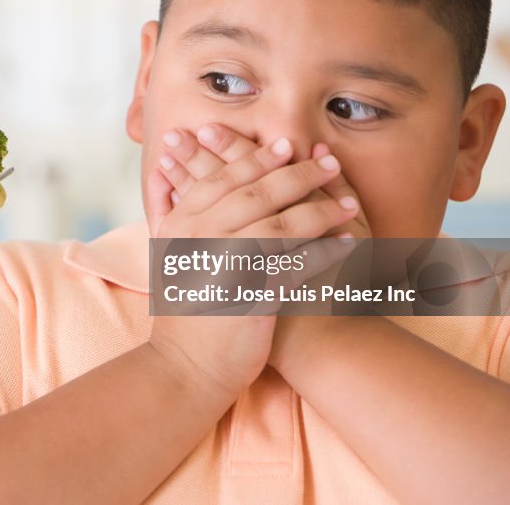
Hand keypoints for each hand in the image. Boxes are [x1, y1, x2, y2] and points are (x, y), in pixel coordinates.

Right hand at [144, 126, 361, 410]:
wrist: (184, 365)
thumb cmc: (180, 308)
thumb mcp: (162, 253)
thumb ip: (165, 208)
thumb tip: (162, 168)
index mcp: (181, 223)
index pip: (224, 178)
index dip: (257, 158)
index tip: (287, 145)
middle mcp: (201, 238)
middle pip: (257, 194)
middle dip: (298, 174)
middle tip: (327, 162)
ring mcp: (226, 265)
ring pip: (281, 225)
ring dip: (320, 210)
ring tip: (347, 204)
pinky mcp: (251, 295)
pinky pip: (297, 265)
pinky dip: (324, 251)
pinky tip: (345, 243)